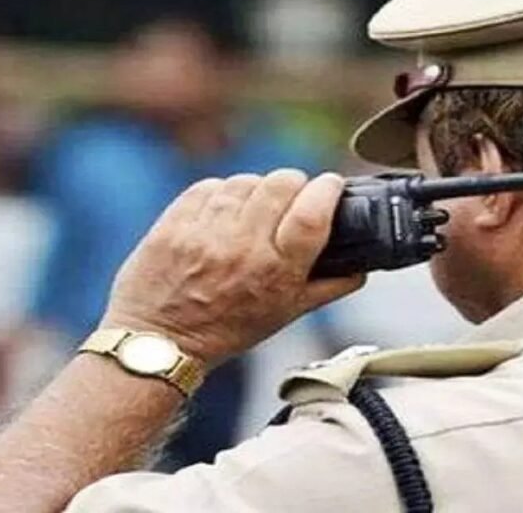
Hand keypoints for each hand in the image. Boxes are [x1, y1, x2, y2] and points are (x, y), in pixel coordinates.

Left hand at [101, 170, 363, 365]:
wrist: (160, 343)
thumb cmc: (227, 330)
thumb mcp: (286, 315)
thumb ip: (329, 288)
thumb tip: (362, 268)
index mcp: (277, 272)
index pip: (313, 212)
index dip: (327, 189)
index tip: (331, 185)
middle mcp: (242, 248)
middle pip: (282, 184)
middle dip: (294, 184)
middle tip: (292, 198)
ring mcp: (204, 233)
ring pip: (246, 181)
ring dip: (257, 189)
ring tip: (253, 210)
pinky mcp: (174, 224)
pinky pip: (210, 186)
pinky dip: (221, 194)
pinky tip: (223, 213)